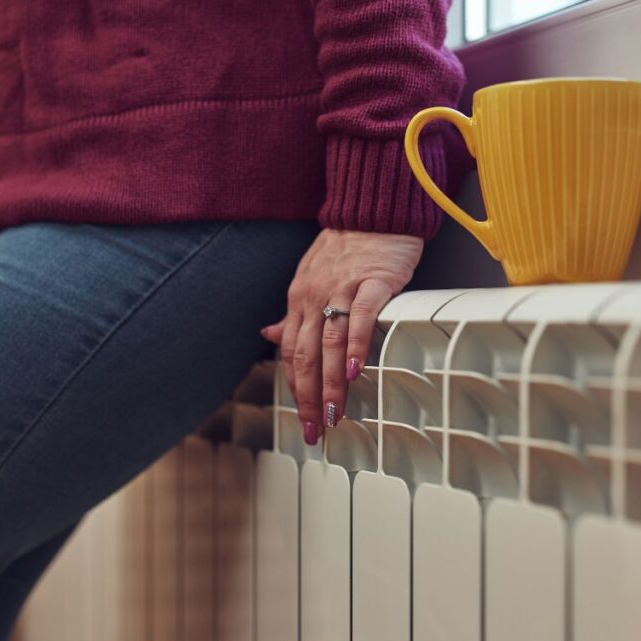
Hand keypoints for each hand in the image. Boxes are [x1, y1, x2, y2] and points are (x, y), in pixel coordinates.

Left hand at [260, 228, 423, 444]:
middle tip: (315, 430)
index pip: (291, 353)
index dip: (295, 389)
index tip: (303, 419)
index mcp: (298, 300)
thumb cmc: (345, 247)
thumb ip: (293, 313)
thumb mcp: (310, 278)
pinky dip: (357, 345)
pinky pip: (361, 317)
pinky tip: (357, 371)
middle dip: (308, 398)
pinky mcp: (372, 281)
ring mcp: (342, 289)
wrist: (372, 210)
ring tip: (334, 414)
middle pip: (307, 356)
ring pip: (330, 344)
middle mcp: (313, 297)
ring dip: (331, 383)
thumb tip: (268, 336)